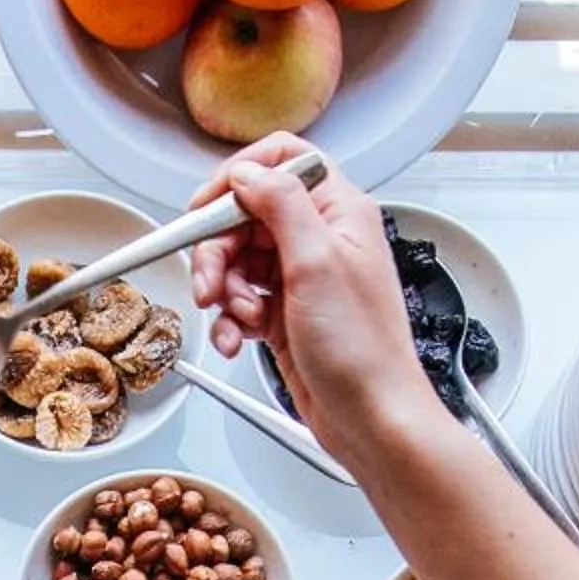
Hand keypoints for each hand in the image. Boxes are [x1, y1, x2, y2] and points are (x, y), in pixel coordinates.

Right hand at [186, 134, 437, 454]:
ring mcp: (302, 277)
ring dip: (224, 290)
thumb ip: (280, 205)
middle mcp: (320, 239)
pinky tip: (236, 339)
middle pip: (247, 215)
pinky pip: (241, 301)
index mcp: (339, 212)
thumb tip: (246, 173)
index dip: (237, 179)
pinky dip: (230, 320)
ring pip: (238, 260)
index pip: (280, 162)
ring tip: (235, 318)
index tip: (207, 210)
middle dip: (219, 250)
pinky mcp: (285, 313)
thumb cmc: (363, 351)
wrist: (371, 417)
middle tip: (209, 283)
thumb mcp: (318, 262)